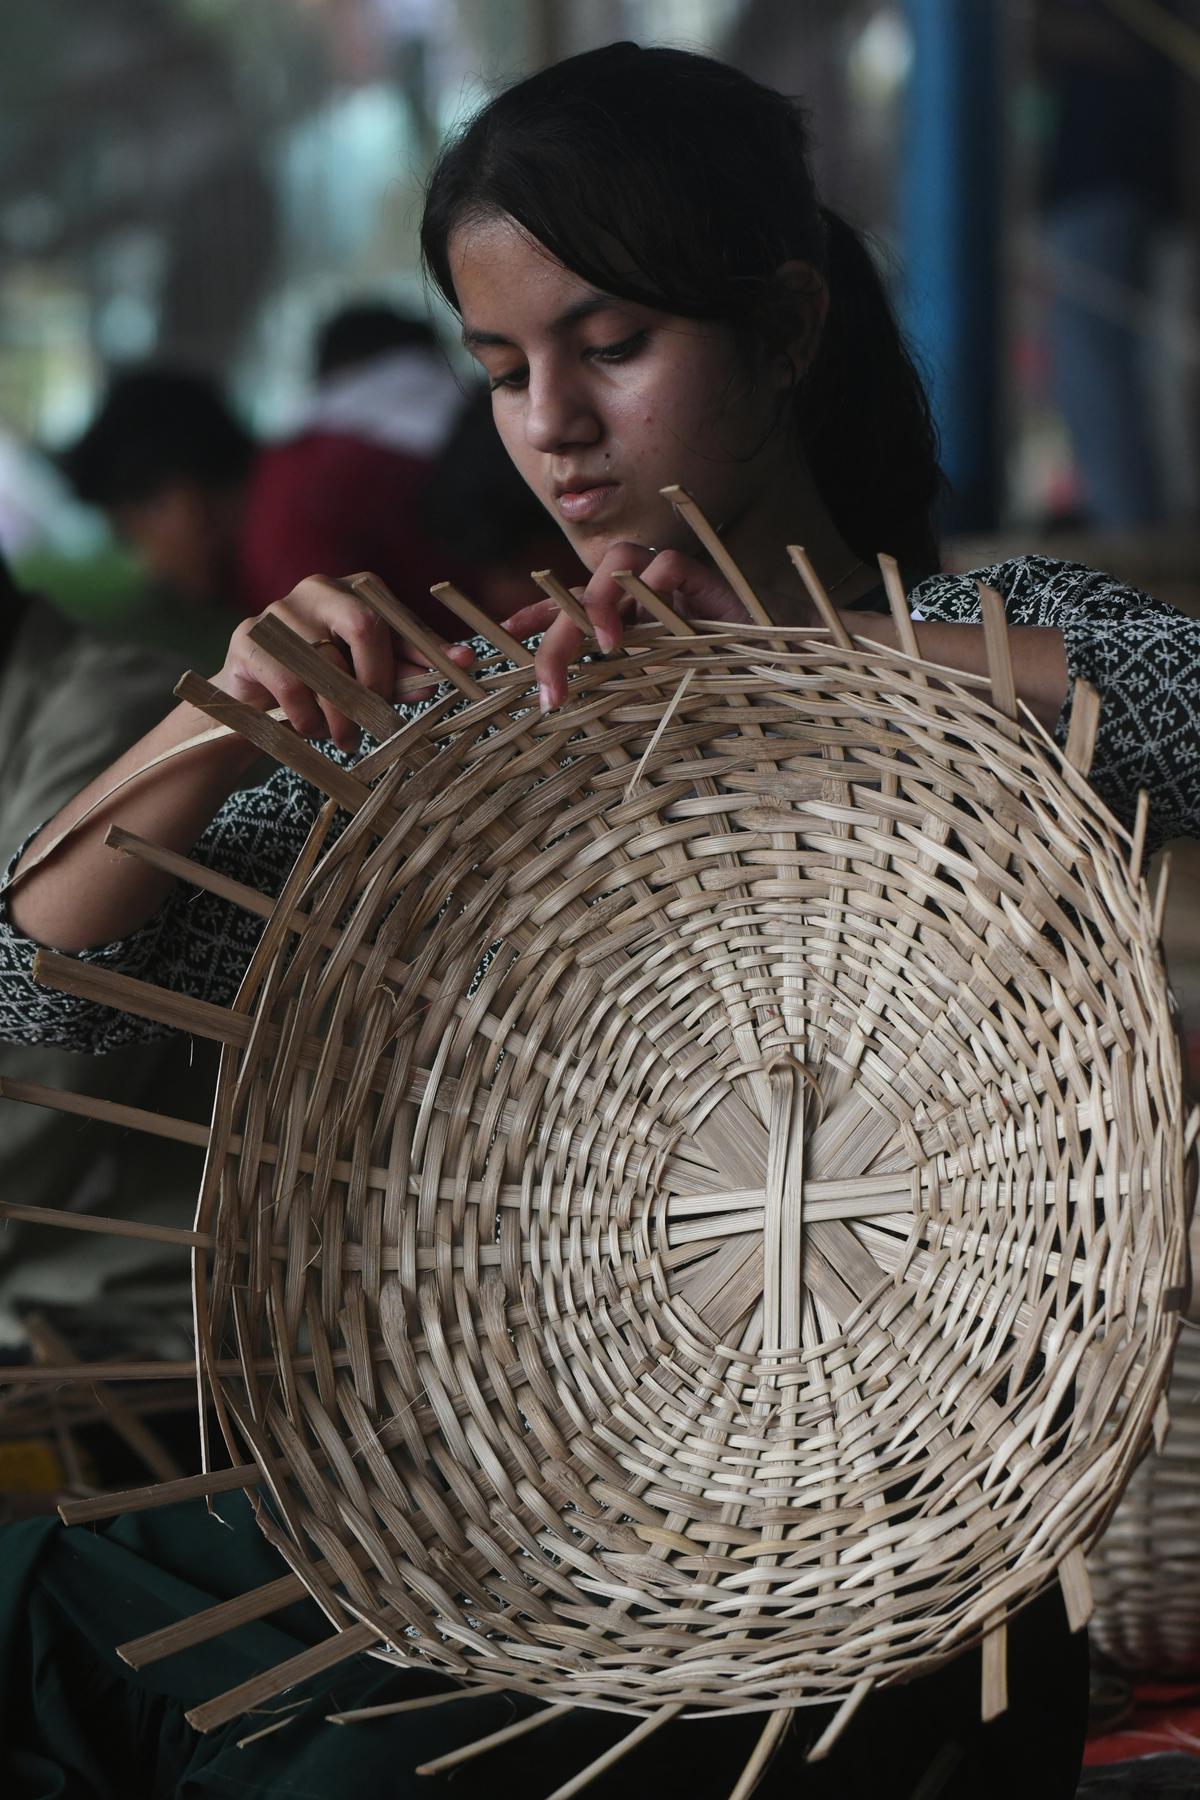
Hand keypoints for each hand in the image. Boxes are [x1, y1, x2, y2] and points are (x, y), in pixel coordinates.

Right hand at [212, 574, 474, 752]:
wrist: (254, 706)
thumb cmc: (322, 688)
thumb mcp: (368, 681)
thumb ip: (405, 674)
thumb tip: (452, 669)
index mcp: (354, 590)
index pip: (396, 616)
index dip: (426, 646)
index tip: (461, 666)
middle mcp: (318, 588)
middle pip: (365, 624)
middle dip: (379, 678)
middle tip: (380, 716)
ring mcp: (279, 610)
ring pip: (327, 663)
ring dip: (341, 712)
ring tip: (346, 739)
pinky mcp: (248, 638)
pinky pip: (291, 683)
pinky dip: (307, 716)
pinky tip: (311, 729)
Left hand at [514, 543, 747, 712]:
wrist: (775, 667)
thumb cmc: (713, 680)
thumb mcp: (651, 687)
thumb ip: (614, 682)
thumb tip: (563, 701)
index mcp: (622, 615)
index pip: (568, 604)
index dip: (533, 615)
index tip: (502, 633)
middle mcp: (639, 590)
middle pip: (583, 588)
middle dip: (558, 634)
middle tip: (549, 684)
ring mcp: (669, 580)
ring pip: (618, 559)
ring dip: (601, 601)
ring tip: (605, 647)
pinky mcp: (704, 577)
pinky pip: (668, 564)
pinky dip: (652, 589)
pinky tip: (652, 629)